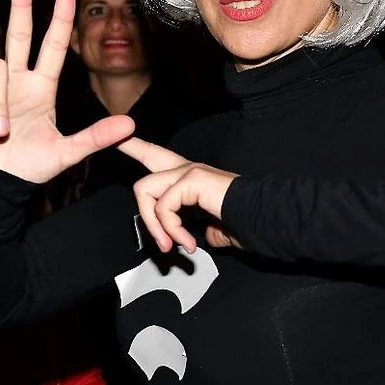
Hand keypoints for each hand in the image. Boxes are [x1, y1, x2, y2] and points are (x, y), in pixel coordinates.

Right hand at [0, 0, 134, 182]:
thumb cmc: (29, 166)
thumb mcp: (66, 153)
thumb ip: (95, 138)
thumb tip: (130, 125)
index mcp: (39, 88)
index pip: (52, 47)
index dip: (59, 20)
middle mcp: (15, 82)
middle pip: (15, 35)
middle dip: (19, 5)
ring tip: (3, 134)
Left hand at [119, 137, 239, 253]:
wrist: (266, 219)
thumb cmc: (248, 224)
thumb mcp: (217, 228)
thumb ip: (204, 228)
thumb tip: (201, 238)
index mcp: (192, 177)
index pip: (158, 156)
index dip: (136, 146)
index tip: (118, 138)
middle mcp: (189, 168)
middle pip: (145, 167)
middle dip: (141, 201)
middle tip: (163, 241)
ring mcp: (189, 170)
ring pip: (145, 191)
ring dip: (156, 225)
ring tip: (174, 246)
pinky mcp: (192, 179)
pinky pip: (163, 206)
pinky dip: (171, 229)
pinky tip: (188, 242)